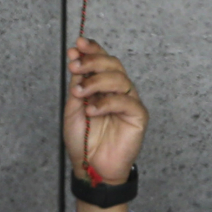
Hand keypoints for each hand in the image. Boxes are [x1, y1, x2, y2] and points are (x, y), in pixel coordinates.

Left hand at [63, 37, 146, 188]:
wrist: (92, 166)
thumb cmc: (84, 140)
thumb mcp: (73, 106)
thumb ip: (78, 83)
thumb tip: (76, 56)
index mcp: (103, 87)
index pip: (103, 61)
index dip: (93, 49)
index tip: (78, 45)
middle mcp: (118, 92)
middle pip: (113, 64)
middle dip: (93, 61)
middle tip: (76, 66)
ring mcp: (129, 103)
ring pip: (120, 78)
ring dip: (97, 81)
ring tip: (81, 93)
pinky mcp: (138, 117)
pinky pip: (126, 101)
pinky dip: (107, 102)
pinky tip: (93, 110)